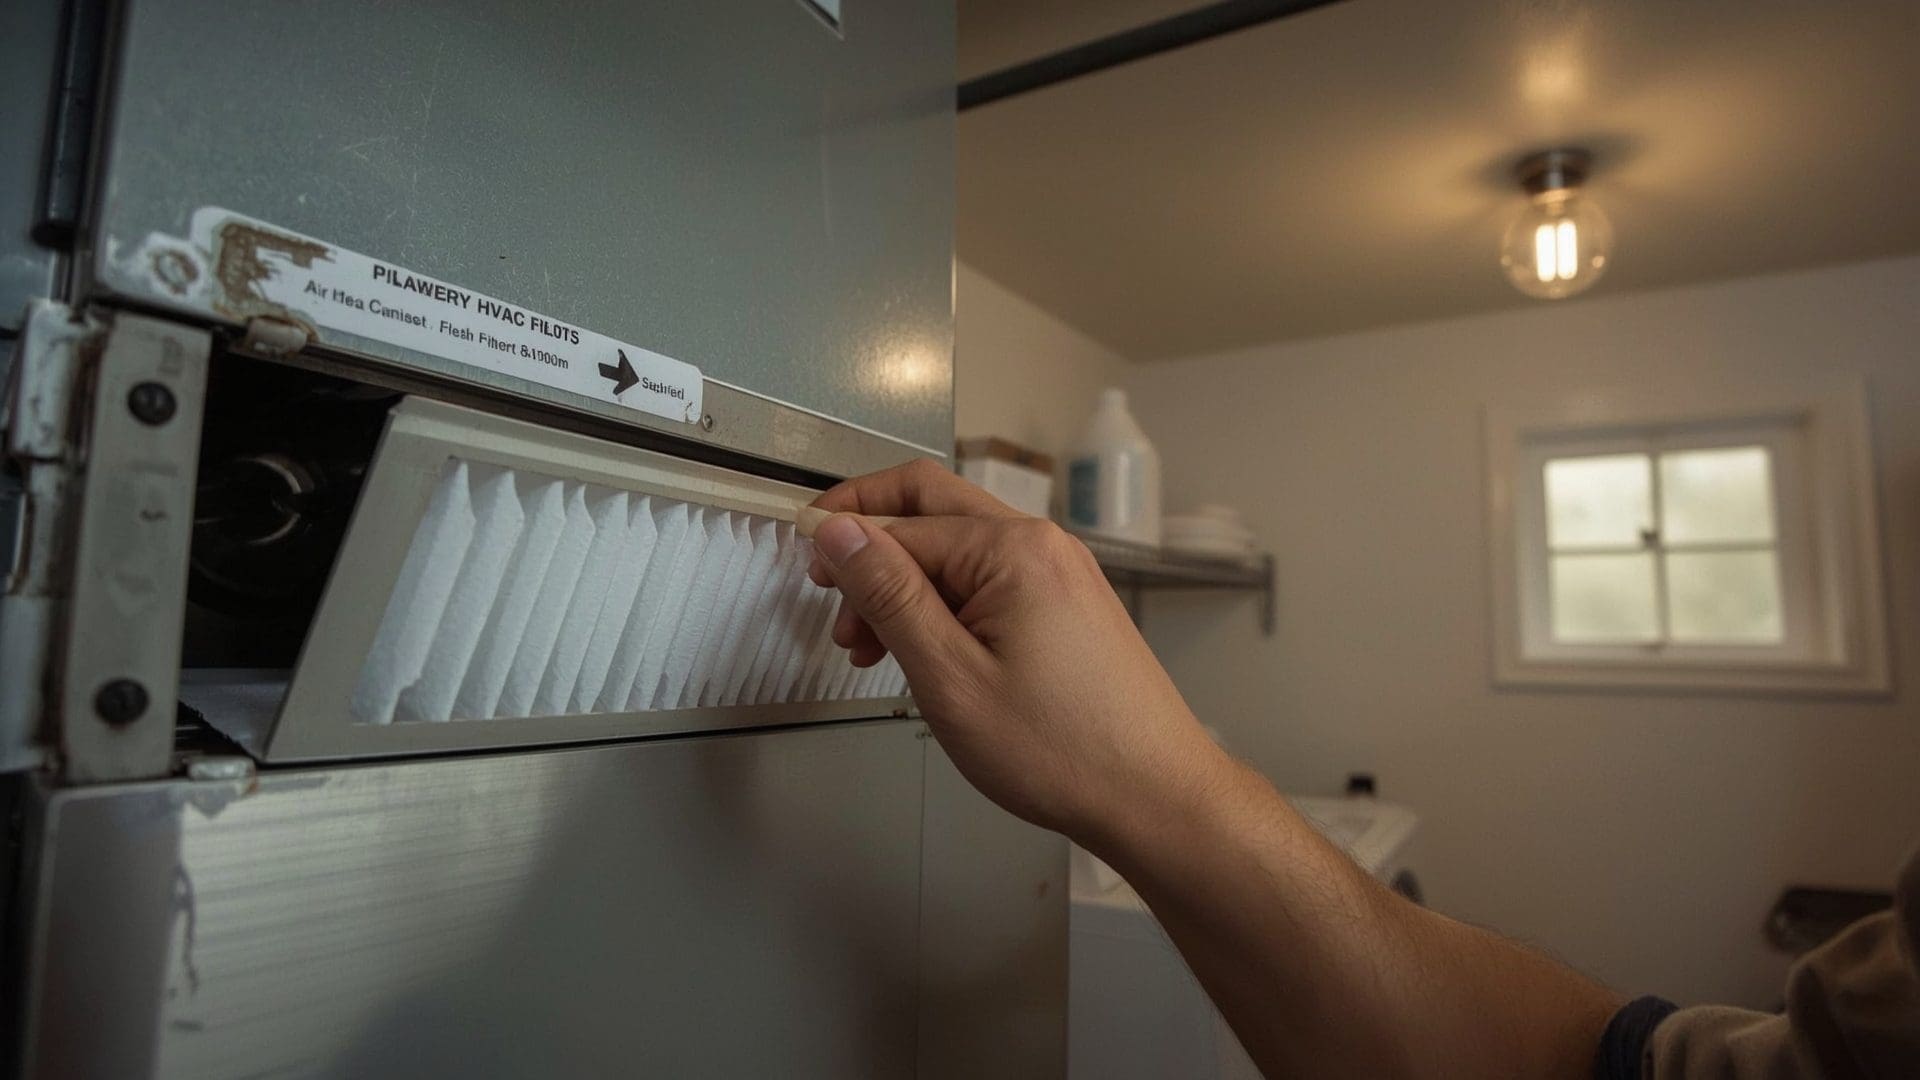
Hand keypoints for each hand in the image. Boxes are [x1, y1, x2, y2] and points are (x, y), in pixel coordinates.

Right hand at [805, 460, 1224, 841]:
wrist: (1153, 795)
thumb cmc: (1064, 750)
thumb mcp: (949, 676)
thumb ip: (889, 594)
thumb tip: (838, 532)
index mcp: (1012, 550)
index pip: (901, 521)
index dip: (842, 542)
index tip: (801, 565)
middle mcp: (1042, 545)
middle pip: (932, 506)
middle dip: (870, 545)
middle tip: (829, 593)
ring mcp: (1059, 571)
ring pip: (957, 548)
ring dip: (904, 582)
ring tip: (872, 648)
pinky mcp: (1066, 603)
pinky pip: (989, 578)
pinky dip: (944, 603)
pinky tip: (923, 652)